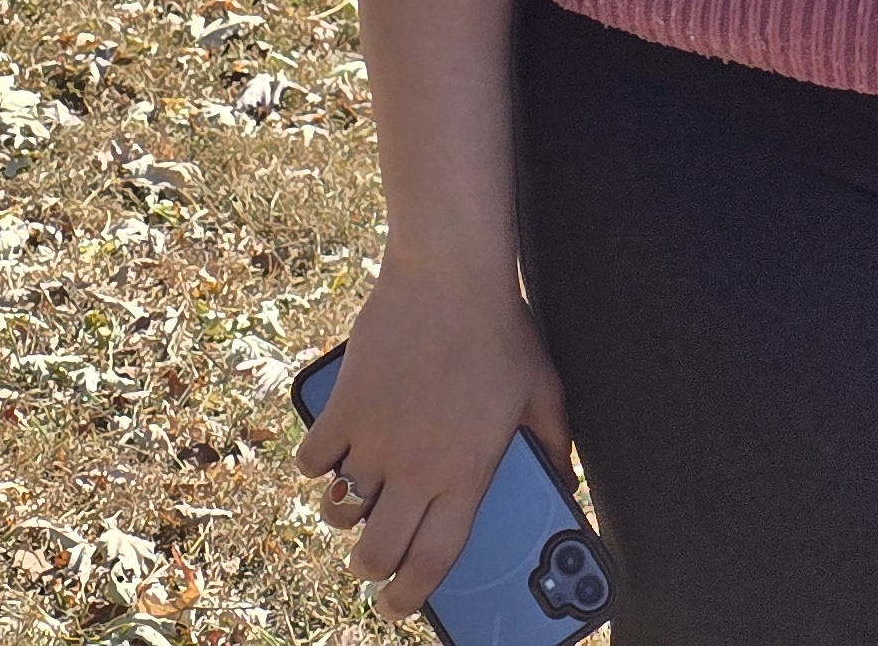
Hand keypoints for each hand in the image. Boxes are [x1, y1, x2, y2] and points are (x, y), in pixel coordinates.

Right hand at [290, 258, 571, 621]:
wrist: (451, 273)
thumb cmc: (502, 330)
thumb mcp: (543, 393)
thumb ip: (555, 447)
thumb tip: (565, 482)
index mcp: (465, 475)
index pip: (432, 562)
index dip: (411, 596)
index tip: (400, 606)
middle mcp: (416, 469)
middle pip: (376, 552)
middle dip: (369, 569)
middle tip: (372, 562)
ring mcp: (374, 439)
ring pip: (339, 510)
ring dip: (343, 516)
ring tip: (353, 504)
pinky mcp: (344, 407)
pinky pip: (311, 459)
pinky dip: (315, 464)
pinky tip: (330, 454)